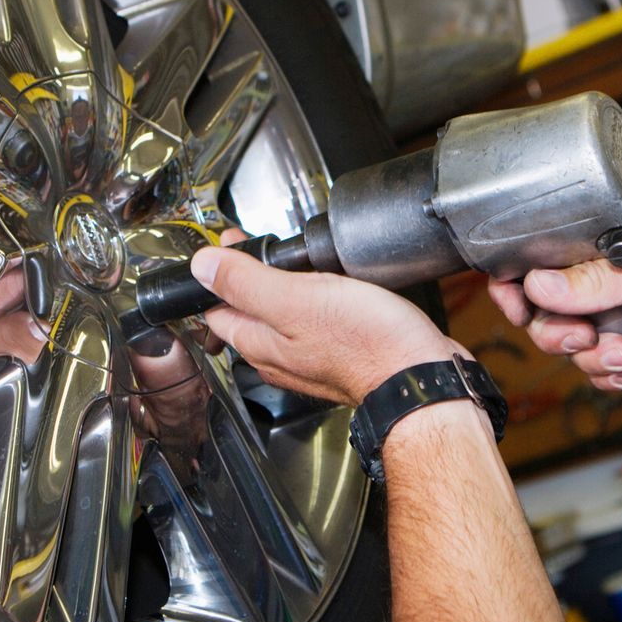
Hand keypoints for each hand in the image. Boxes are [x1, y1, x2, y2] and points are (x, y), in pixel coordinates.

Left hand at [191, 240, 465, 406]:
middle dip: (249, 278)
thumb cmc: (366, 344)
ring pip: (282, 319)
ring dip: (283, 288)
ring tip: (296, 262)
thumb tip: (203, 265)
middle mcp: (279, 357)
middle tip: (261, 248)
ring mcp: (309, 359)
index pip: (216, 309)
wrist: (418, 377)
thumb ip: (247, 282)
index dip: (217, 273)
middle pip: (248, 313)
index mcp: (260, 343)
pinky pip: (315, 324)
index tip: (232, 244)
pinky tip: (332, 287)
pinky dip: (316, 302)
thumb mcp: (297, 300)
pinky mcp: (341, 355)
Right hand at [487, 192, 621, 390]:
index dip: (518, 278)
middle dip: (557, 330)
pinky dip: (612, 372)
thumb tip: (537, 285)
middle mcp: (609, 263)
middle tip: (581, 338)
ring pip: (575, 338)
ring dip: (590, 356)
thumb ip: (598, 279)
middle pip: (549, 304)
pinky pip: (604, 360)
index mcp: (606, 227)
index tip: (515, 303)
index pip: (541, 248)